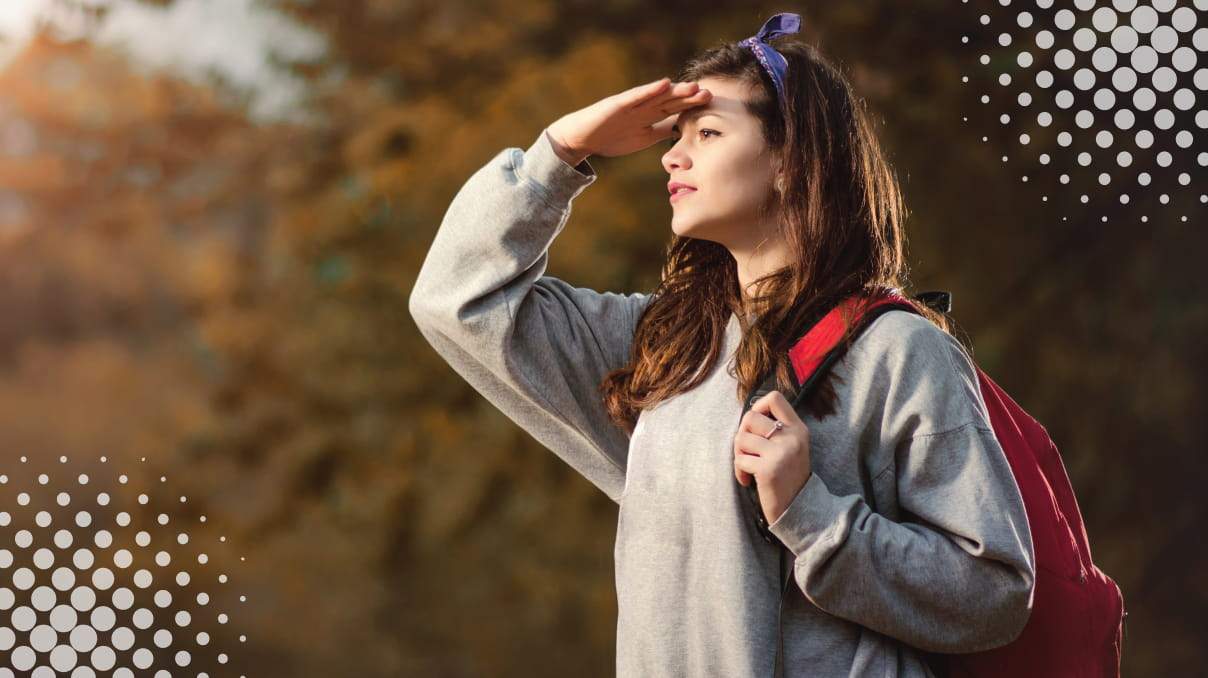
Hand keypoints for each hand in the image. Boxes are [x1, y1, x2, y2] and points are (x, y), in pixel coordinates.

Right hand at [546, 77, 711, 164]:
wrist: (581, 138)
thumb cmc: (610, 137)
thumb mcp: (643, 138)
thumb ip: (662, 131)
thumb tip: (683, 131)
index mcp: (650, 116)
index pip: (675, 110)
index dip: (693, 108)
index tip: (713, 106)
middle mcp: (643, 107)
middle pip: (671, 101)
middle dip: (690, 98)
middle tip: (710, 94)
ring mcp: (631, 104)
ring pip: (657, 96)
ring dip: (676, 91)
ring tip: (693, 87)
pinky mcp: (618, 104)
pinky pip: (637, 96)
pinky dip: (650, 90)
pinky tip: (664, 83)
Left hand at [733, 390, 812, 526]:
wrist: (798, 509)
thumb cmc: (787, 476)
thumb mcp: (791, 447)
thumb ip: (776, 429)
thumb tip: (748, 415)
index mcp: (798, 429)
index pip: (775, 398)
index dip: (757, 406)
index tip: (754, 425)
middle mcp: (792, 437)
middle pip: (750, 417)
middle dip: (742, 433)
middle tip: (746, 450)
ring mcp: (781, 453)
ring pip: (741, 438)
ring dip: (739, 454)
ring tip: (748, 466)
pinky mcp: (768, 469)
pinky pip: (740, 460)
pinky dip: (739, 471)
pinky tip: (748, 480)